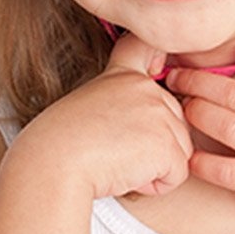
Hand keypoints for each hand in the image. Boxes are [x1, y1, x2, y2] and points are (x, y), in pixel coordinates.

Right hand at [20, 34, 192, 199]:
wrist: (54, 162)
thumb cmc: (62, 146)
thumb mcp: (89, 108)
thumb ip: (121, 106)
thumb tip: (146, 129)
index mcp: (123, 76)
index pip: (146, 48)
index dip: (157, 56)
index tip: (157, 64)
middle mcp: (146, 88)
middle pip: (176, 122)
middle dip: (154, 146)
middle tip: (114, 151)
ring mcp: (159, 113)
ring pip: (180, 151)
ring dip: (154, 167)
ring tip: (117, 162)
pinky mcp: (167, 144)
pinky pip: (177, 175)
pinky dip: (155, 185)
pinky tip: (126, 175)